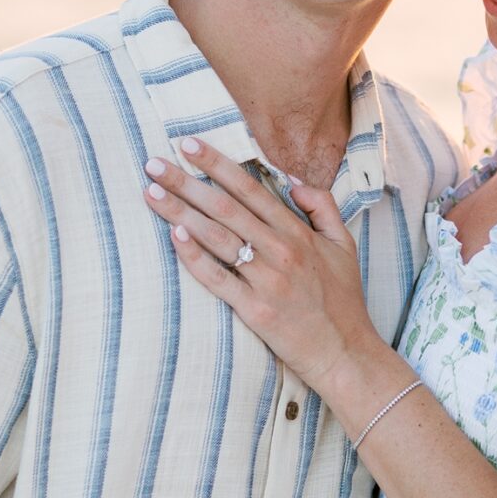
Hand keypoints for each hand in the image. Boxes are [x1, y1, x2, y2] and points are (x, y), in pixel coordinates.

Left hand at [141, 139, 386, 401]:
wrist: (345, 353)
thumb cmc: (342, 301)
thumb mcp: (344, 244)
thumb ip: (322, 206)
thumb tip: (292, 180)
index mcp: (298, 233)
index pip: (250, 189)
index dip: (217, 164)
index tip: (188, 144)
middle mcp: (280, 251)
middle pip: (225, 207)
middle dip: (186, 182)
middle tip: (154, 162)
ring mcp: (266, 281)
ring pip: (216, 237)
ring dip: (180, 212)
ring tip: (151, 192)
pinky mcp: (254, 310)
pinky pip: (218, 279)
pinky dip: (195, 257)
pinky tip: (173, 236)